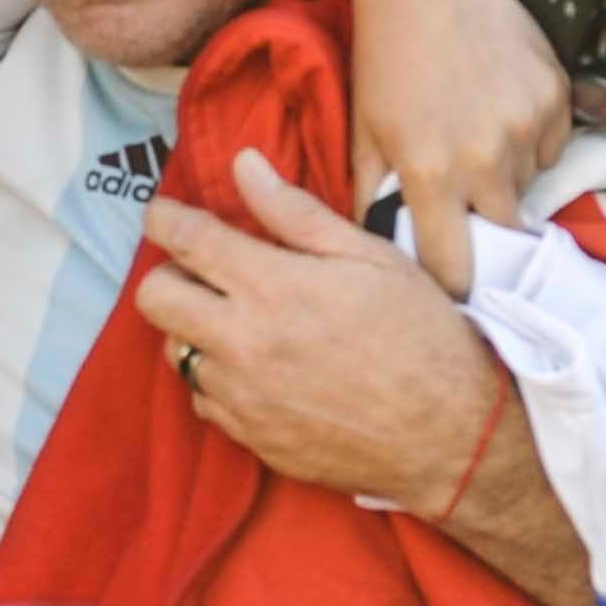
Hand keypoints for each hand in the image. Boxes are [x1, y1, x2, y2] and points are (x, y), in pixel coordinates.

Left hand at [137, 149, 508, 503]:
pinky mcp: (251, 439)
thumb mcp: (369, 257)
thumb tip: (244, 166)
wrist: (450, 434)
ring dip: (196, 330)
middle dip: (169, 275)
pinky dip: (221, 380)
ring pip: (176, 352)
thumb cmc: (422, 335)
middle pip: (155, 299)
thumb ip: (296, 213)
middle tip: (204, 271)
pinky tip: (262, 370)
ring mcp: (242, 397)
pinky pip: (205, 400)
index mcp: (272, 287)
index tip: (164, 214)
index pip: (185, 240)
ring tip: (242, 322)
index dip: (164, 218)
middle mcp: (243, 344)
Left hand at [354, 0, 565, 299]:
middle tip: (463, 193)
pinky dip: (531, 141)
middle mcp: (486, 158)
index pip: (454, 267)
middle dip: (485, 224)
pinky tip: (500, 106)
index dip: (453, 282)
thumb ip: (369, 198)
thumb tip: (377, 251)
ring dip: (506, 176)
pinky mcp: (557, 96)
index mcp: (431, 173)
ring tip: (475, 132)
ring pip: (527, 184)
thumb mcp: (364, 132)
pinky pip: (552, 147)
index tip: (452, 283)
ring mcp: (528, 125)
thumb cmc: (384, 59)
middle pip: (502, 229)